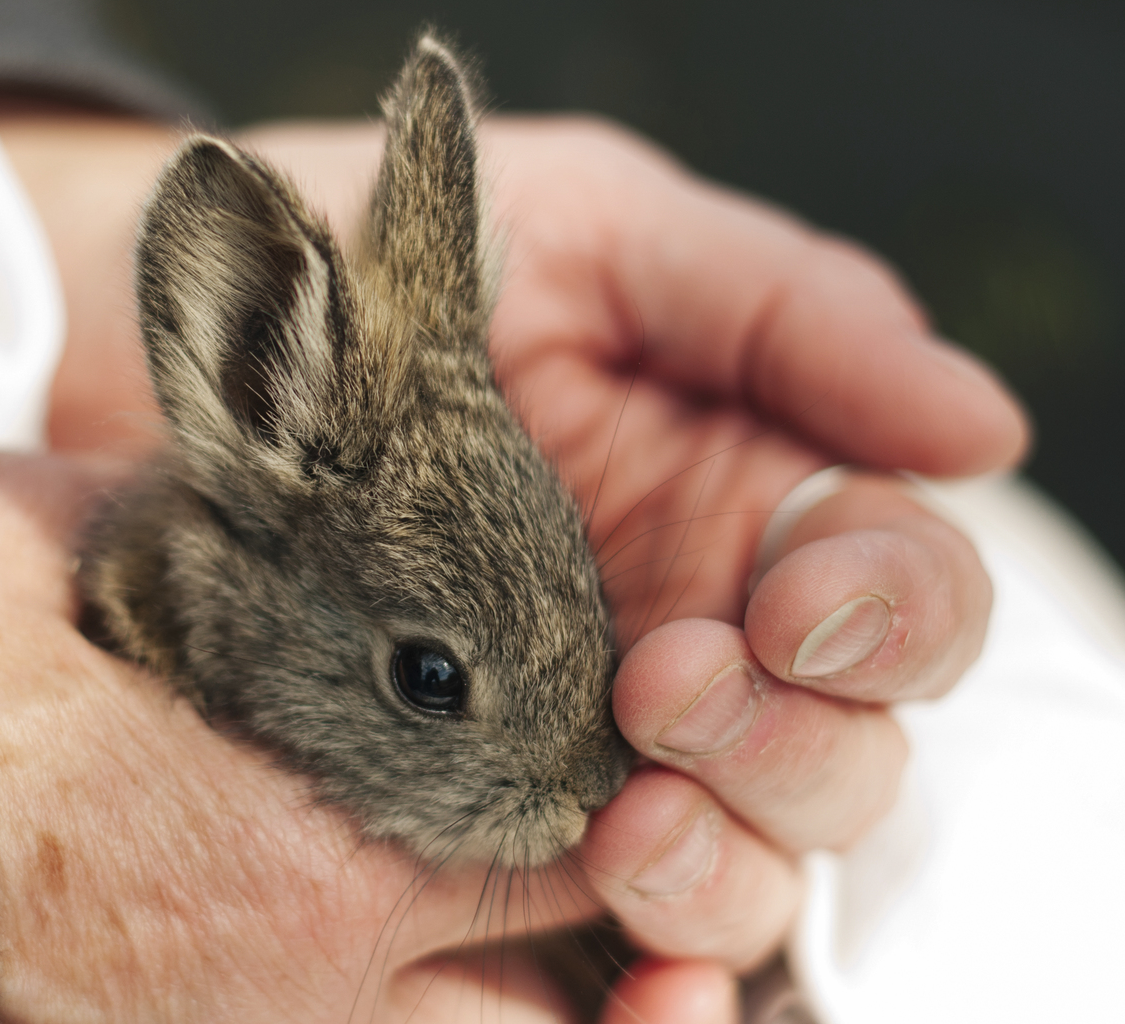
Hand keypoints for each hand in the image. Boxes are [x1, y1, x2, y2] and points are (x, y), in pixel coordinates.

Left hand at [0, 107, 1023, 1018]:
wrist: (206, 340)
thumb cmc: (398, 263)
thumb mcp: (599, 236)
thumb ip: (783, 309)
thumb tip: (981, 429)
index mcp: (751, 497)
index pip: (896, 589)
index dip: (887, 612)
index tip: (795, 606)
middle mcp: (695, 625)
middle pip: (842, 744)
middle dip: (789, 743)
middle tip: (662, 692)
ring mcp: (592, 727)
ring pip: (749, 850)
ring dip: (721, 860)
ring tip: (624, 826)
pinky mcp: (488, 801)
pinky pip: (613, 917)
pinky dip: (652, 953)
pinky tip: (617, 937)